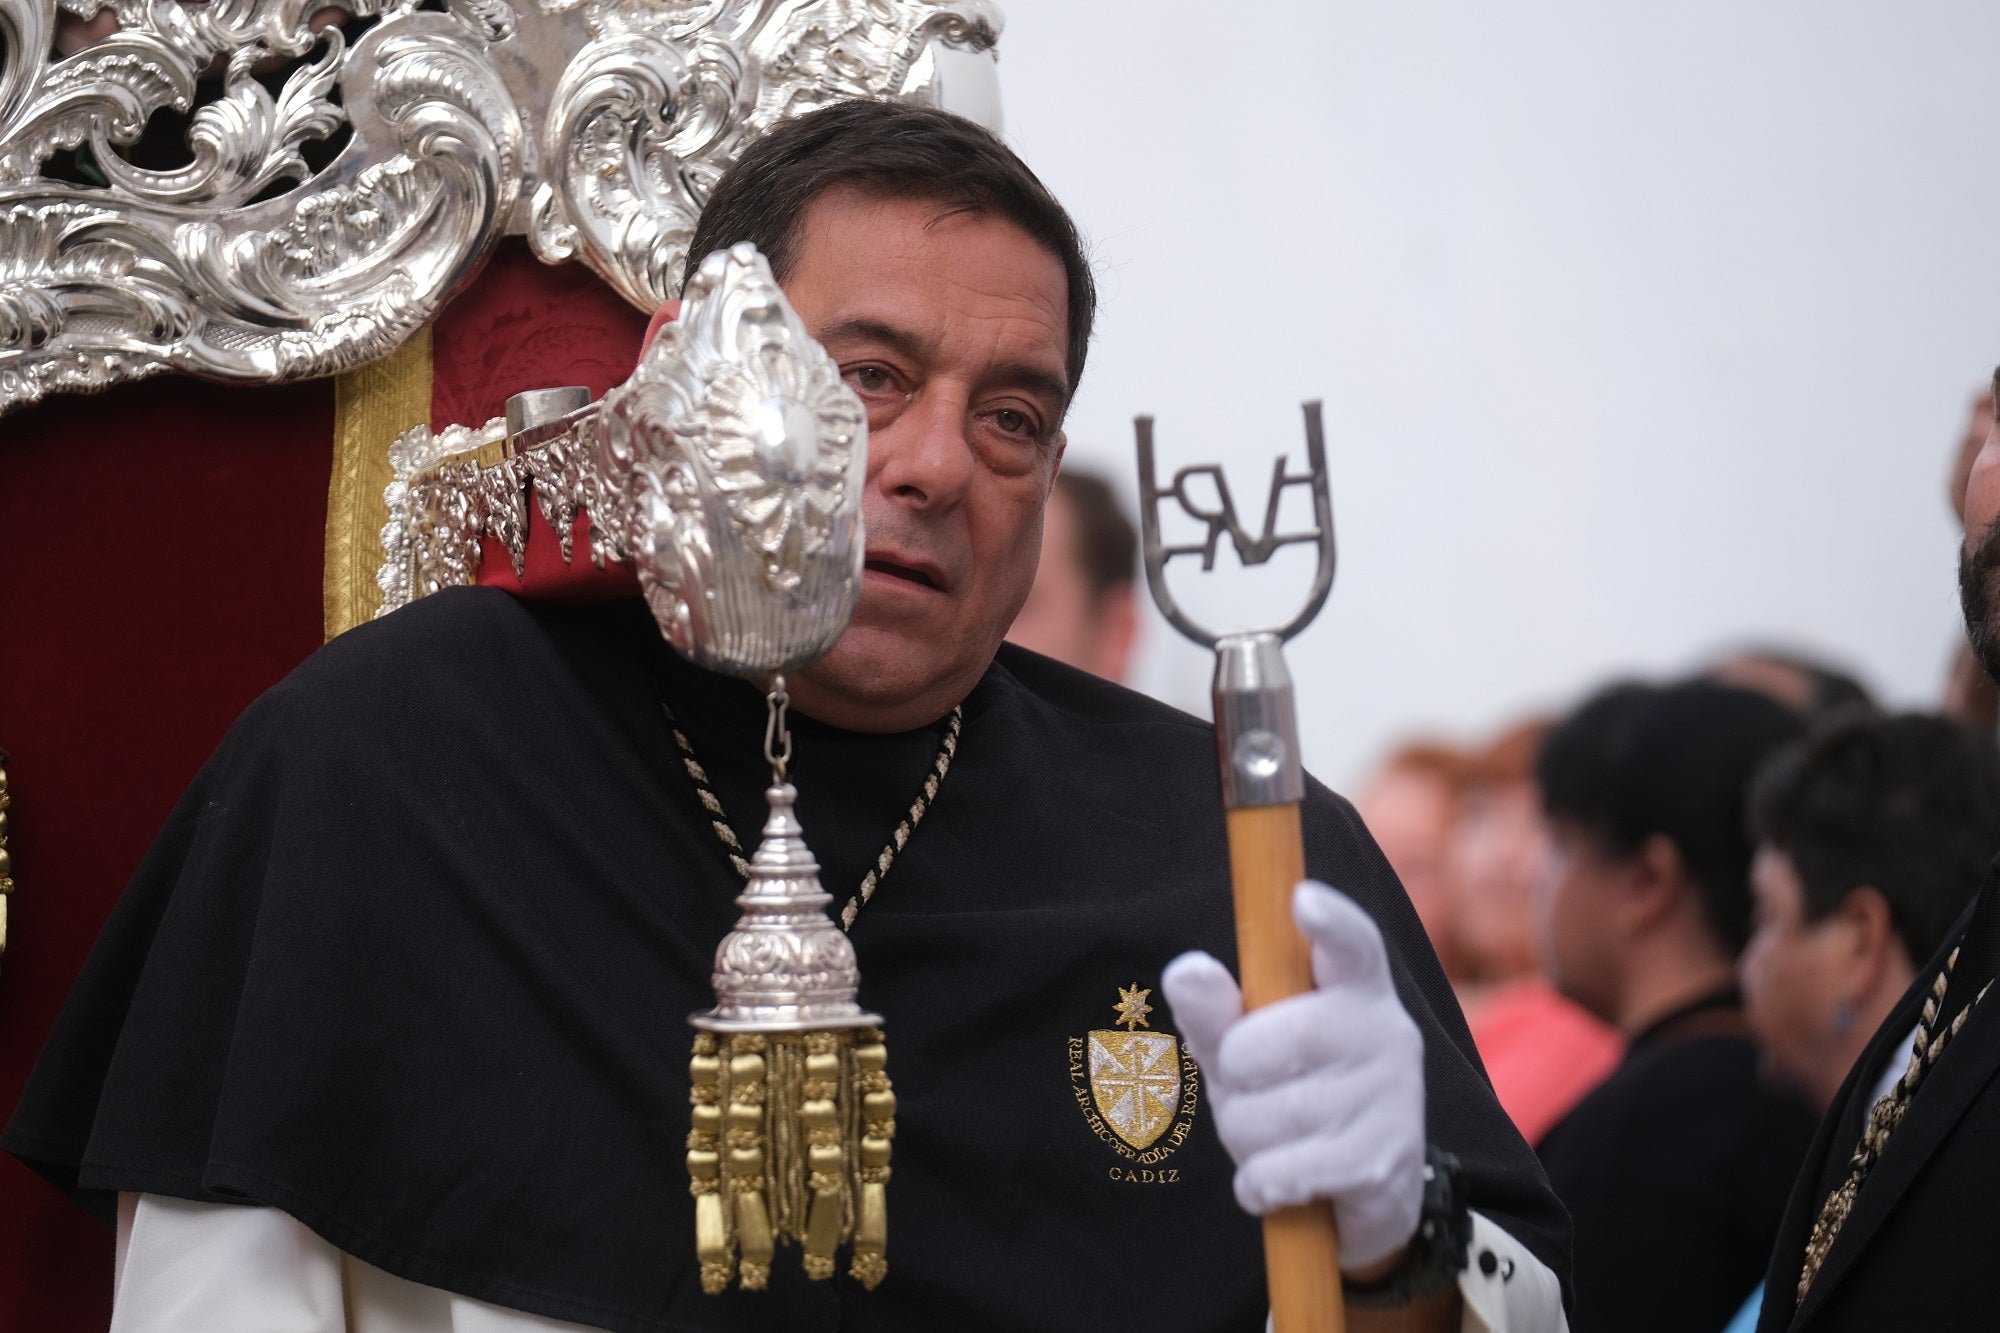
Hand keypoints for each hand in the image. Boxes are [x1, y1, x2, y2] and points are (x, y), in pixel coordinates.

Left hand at [1162, 881, 1427, 1272]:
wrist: (1365, 1190)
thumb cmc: (1292, 1091)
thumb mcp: (1243, 1048)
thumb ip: (1213, 1011)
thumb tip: (1186, 971)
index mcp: (1355, 986)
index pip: (1354, 943)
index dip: (1330, 922)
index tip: (1304, 900)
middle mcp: (1387, 1032)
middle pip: (1283, 1036)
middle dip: (1238, 1071)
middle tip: (1249, 1086)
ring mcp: (1393, 1098)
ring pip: (1272, 1113)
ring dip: (1243, 1134)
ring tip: (1269, 1137)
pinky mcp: (1384, 1162)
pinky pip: (1282, 1170)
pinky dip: (1258, 1181)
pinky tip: (1275, 1177)